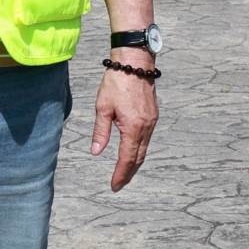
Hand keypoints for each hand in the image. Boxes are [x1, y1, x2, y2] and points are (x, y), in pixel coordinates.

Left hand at [89, 63, 156, 190]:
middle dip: (128, 173)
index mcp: (133, 127)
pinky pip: (147, 139)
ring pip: (144, 149)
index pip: (127, 158)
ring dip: (135, 163)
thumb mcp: (103, 107)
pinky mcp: (153, 115)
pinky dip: (139, 150)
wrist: (135, 63)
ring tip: (124, 173)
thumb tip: (96, 152)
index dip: (120, 174)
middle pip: (138, 158)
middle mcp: (146, 127)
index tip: (114, 186)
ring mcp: (152, 121)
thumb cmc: (116, 82)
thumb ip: (100, 132)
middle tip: (119, 184)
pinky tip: (132, 153)